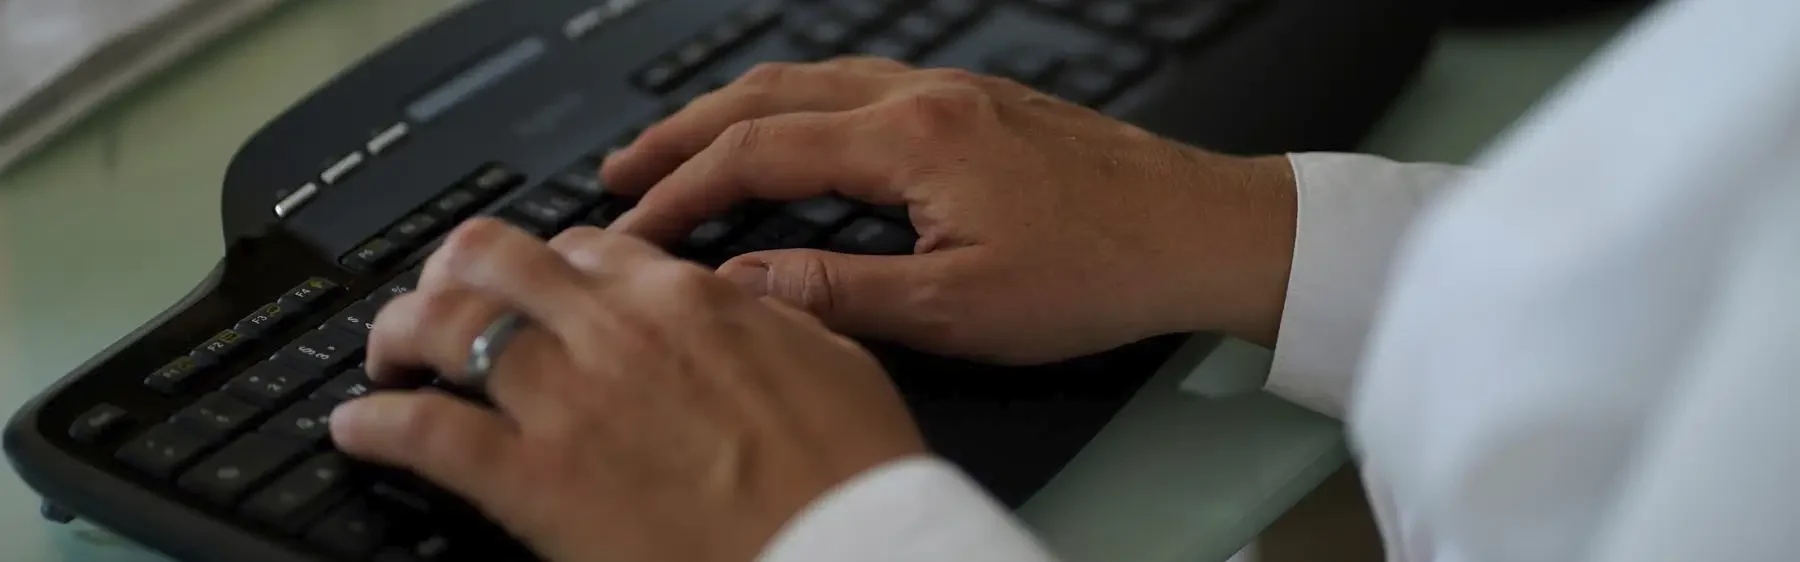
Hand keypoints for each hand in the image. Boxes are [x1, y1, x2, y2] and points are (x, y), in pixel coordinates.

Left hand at [330, 219, 926, 561]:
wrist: (850, 552)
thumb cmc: (853, 475)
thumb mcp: (833, 359)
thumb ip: (767, 317)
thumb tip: (739, 298)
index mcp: (689, 299)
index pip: (589, 244)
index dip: (549, 261)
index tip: (538, 284)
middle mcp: (616, 331)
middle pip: (495, 260)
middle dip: (454, 272)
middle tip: (440, 301)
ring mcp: (568, 401)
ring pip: (444, 326)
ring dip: (401, 333)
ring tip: (388, 357)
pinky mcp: (533, 480)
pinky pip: (425, 432)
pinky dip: (378, 425)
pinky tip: (359, 429)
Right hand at [603, 57, 1297, 363]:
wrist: (1206, 231)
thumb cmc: (1102, 271)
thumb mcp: (960, 309)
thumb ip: (841, 294)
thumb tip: (743, 285)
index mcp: (912, 139)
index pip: (758, 154)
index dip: (682, 193)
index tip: (631, 227)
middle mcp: (925, 95)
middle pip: (771, 95)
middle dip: (685, 134)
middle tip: (624, 171)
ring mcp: (954, 90)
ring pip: (814, 80)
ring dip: (739, 113)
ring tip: (687, 149)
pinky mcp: (980, 102)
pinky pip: (860, 84)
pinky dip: (800, 108)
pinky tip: (797, 134)